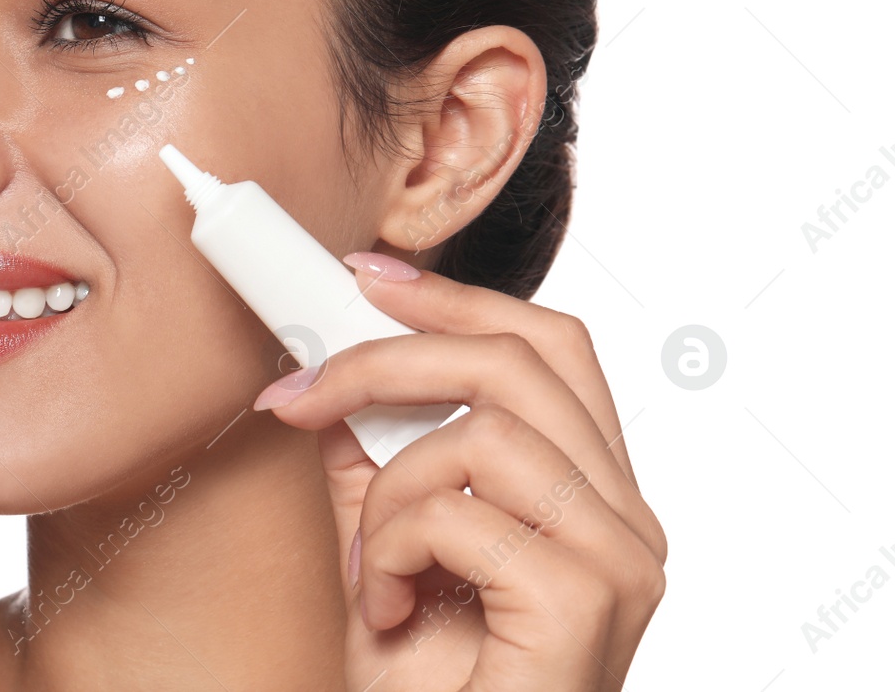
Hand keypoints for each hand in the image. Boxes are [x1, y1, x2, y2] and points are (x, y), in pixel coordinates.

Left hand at [252, 253, 666, 690]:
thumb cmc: (428, 683)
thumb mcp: (385, 549)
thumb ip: (375, 463)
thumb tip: (328, 371)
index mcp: (593, 492)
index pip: (548, 347)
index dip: (455, 298)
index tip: (361, 275)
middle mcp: (627, 515)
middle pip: (521, 358)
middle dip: (389, 354)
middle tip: (299, 389)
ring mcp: (620, 556)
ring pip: (482, 433)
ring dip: (387, 494)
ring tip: (368, 568)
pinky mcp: (588, 596)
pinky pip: (460, 513)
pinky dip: (389, 552)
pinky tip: (384, 609)